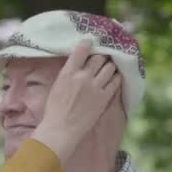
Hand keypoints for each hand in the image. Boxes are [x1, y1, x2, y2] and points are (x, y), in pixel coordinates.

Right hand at [31, 40, 121, 160]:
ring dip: (111, 65)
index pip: (82, 49)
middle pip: (99, 57)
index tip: (91, 42)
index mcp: (68, 72)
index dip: (89, 43)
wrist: (61, 129)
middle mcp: (83, 77)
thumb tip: (78, 64)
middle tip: (103, 56)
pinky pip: (115, 82)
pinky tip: (115, 77)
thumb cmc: (54, 110)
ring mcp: (95, 87)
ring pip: (110, 67)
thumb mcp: (57, 85)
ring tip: (110, 67)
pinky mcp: (104, 98)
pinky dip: (116, 77)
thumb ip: (68, 73)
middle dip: (102, 55)